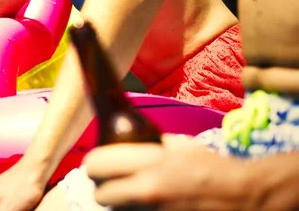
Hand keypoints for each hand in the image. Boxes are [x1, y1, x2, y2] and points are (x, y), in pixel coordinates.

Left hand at [83, 134, 249, 209]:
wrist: (245, 197)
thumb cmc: (214, 168)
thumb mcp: (181, 146)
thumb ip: (152, 143)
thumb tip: (131, 136)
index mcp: (150, 162)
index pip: (96, 163)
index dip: (97, 165)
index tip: (102, 166)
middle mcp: (148, 189)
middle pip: (99, 194)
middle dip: (104, 189)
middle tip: (113, 185)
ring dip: (121, 204)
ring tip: (136, 196)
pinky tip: (149, 206)